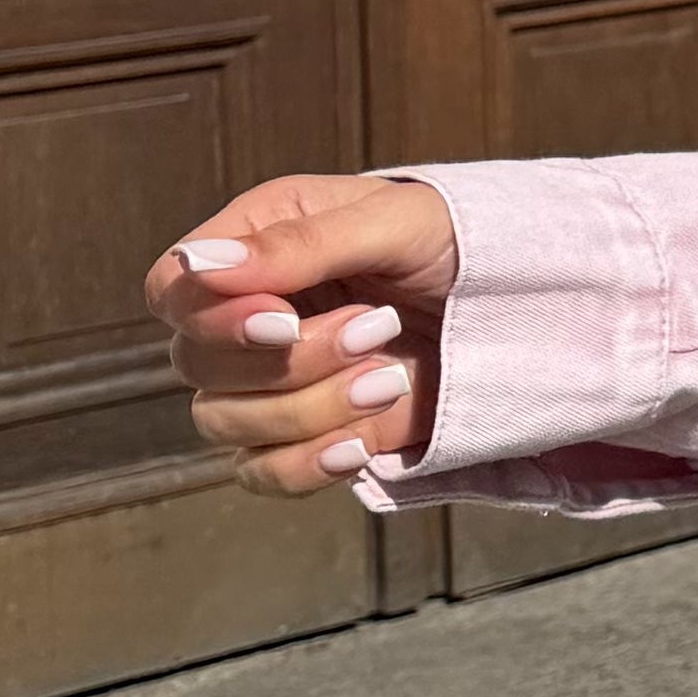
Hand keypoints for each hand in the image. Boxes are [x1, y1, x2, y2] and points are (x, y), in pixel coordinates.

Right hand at [144, 176, 461, 494]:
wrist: (526, 305)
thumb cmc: (460, 240)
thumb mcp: (391, 223)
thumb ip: (299, 245)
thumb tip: (200, 263)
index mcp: (258, 247)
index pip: (171, 290)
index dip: (209, 315)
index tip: (281, 319)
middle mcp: (253, 316)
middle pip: (193, 364)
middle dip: (288, 360)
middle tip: (377, 328)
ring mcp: (276, 382)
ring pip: (225, 423)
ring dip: (310, 408)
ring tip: (392, 376)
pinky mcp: (309, 436)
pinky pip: (264, 473)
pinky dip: (307, 465)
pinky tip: (362, 443)